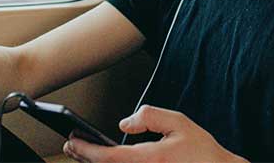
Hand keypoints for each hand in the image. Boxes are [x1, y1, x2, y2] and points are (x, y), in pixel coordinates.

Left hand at [63, 105, 246, 162]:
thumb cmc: (202, 153)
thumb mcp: (179, 123)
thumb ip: (150, 117)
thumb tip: (124, 124)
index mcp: (149, 159)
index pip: (107, 157)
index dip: (86, 149)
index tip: (74, 140)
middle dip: (83, 158)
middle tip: (71, 145)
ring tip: (81, 154)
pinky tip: (104, 162)